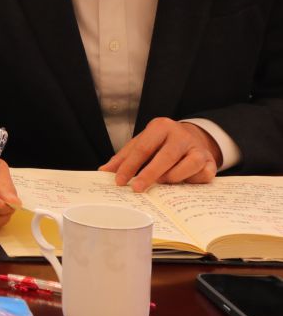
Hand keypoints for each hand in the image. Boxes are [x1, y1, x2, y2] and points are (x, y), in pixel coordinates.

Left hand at [101, 117, 220, 192]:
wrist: (193, 138)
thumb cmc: (162, 143)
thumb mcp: (142, 143)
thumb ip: (124, 157)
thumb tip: (104, 171)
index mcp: (161, 127)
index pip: (142, 148)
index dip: (129, 166)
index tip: (119, 181)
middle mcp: (181, 135)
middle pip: (165, 157)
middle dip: (149, 175)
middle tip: (137, 189)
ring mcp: (198, 148)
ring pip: (186, 166)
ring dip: (171, 178)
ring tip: (160, 183)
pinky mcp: (211, 162)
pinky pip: (201, 176)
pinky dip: (190, 182)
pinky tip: (181, 184)